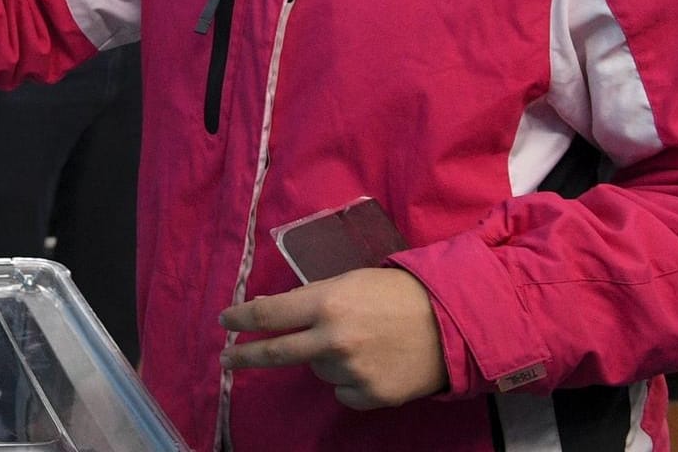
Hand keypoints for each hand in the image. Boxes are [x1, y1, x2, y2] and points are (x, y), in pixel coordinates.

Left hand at [218, 268, 447, 409]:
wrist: (452, 323)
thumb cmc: (398, 292)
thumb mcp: (351, 282)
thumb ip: (312, 298)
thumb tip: (272, 311)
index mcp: (326, 304)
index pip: (269, 314)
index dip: (241, 319)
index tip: (225, 323)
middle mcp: (332, 340)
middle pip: (275, 354)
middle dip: (244, 357)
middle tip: (226, 360)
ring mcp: (350, 371)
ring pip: (317, 370)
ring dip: (327, 359)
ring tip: (361, 342)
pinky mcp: (369, 396)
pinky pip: (343, 391)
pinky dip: (351, 380)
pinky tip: (373, 363)